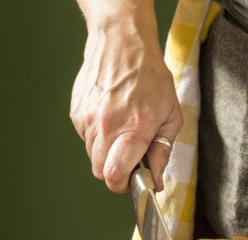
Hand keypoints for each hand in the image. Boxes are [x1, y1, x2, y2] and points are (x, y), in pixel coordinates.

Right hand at [70, 23, 181, 191]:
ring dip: (108, 154)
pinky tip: (111, 119)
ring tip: (122, 133)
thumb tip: (155, 181)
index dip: (123, 186)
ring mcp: (87, 120)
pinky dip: (98, 137)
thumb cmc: (151, 79)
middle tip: (130, 159)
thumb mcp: (170, 117)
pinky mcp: (77, 113)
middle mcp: (106, 127)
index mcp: (133, 130)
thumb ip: (162, 153)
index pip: (115, 175)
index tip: (133, 181)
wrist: (122, 44)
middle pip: (100, 172)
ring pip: (93, 156)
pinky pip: (86, 139)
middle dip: (116, 173)